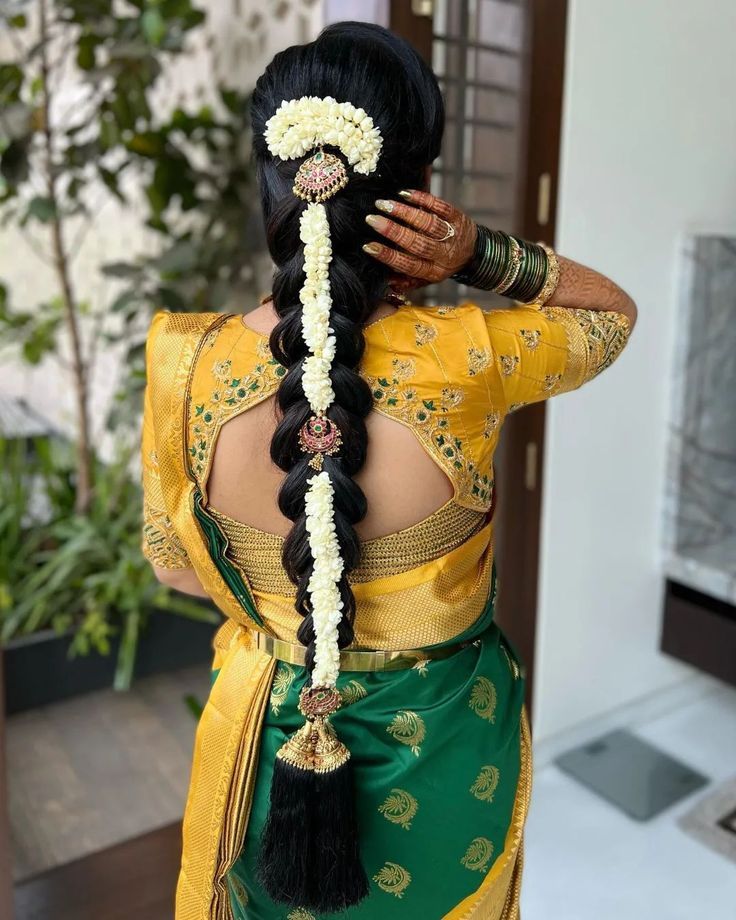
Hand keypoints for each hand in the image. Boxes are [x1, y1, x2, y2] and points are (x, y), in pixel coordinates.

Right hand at [362, 190, 476, 287]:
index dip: (388, 256)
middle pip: (417, 243)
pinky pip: (440, 207)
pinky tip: (404, 194)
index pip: (409, 265)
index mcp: (433, 271)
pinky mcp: (458, 217)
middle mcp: (444, 254)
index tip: (369, 246)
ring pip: (428, 224)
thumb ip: (407, 281)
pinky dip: (422, 199)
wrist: (475, 253)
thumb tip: (386, 281)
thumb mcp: (427, 279)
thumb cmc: (442, 265)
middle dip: (393, 231)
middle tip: (372, 219)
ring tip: (383, 204)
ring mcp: (453, 235)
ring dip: (404, 213)